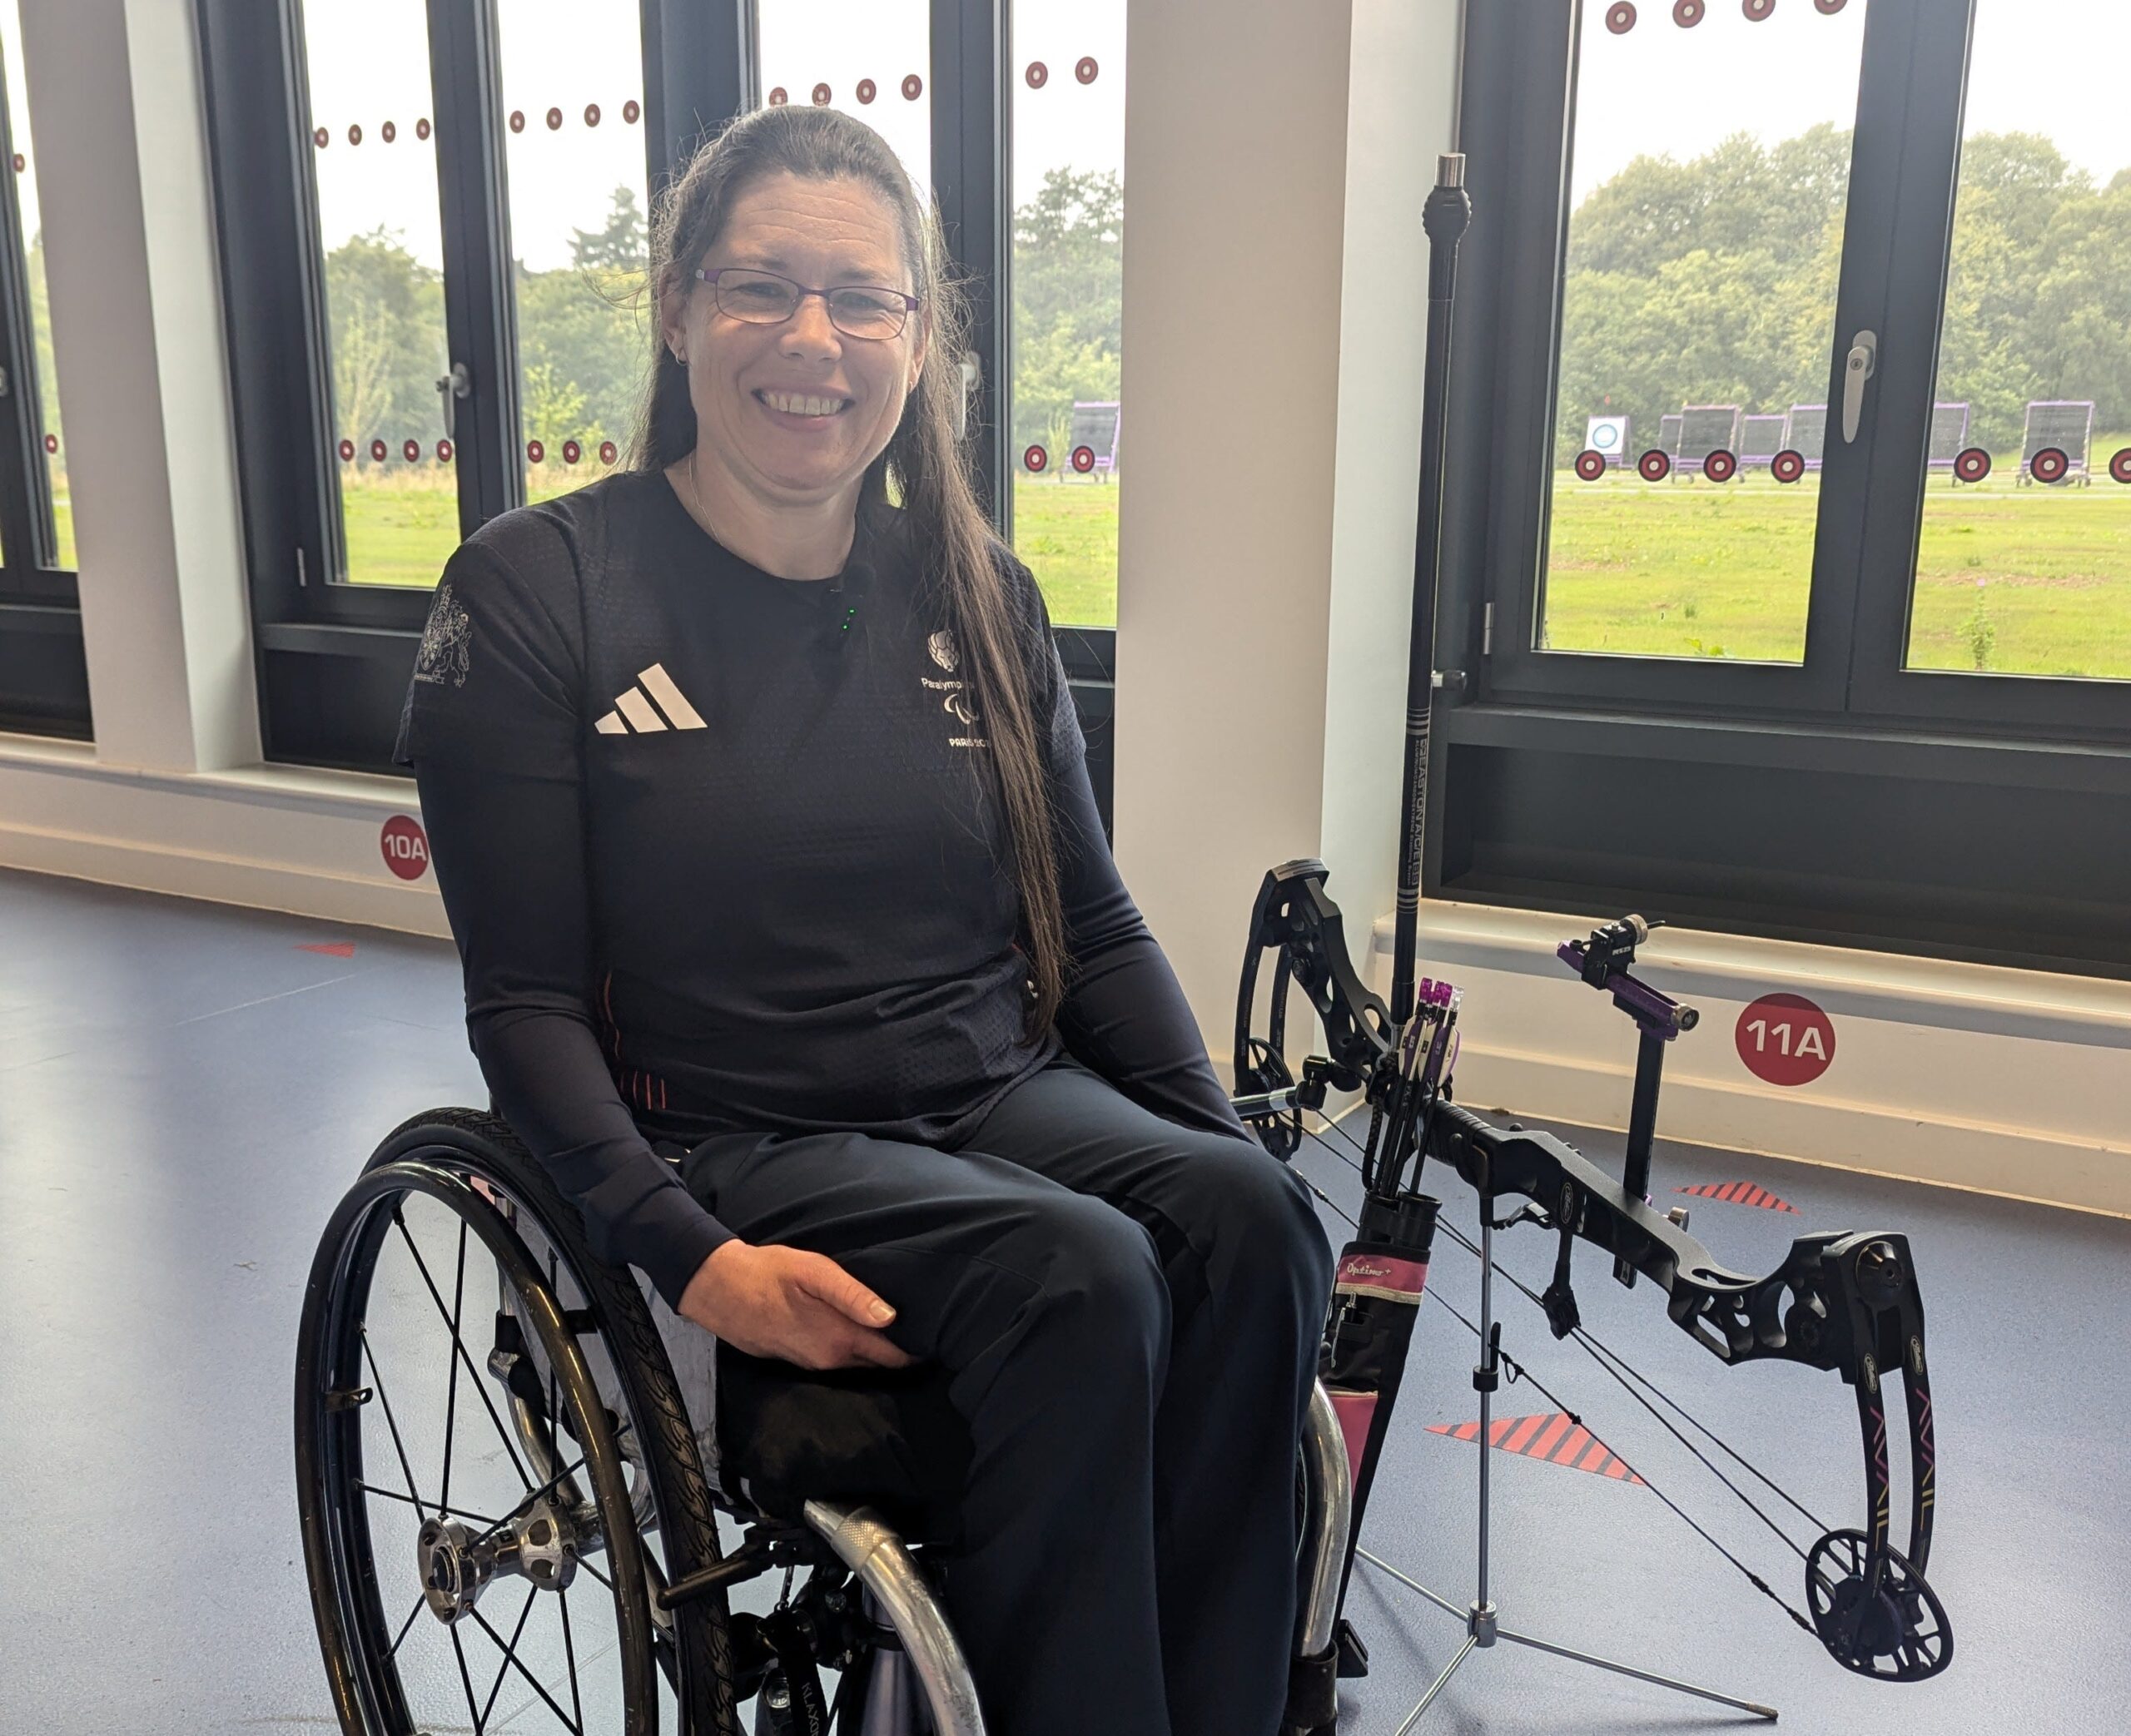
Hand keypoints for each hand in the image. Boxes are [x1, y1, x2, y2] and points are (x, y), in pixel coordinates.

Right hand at [676, 1240, 917, 1371]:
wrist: (721, 1290)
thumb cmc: (770, 1273)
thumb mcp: (815, 1272)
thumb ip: (854, 1295)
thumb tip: (890, 1317)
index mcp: (840, 1338)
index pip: (893, 1356)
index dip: (917, 1350)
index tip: (939, 1337)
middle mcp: (830, 1360)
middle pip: (878, 1363)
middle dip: (901, 1352)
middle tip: (926, 1330)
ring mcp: (813, 1364)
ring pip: (857, 1364)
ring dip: (876, 1352)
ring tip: (899, 1332)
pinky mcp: (799, 1361)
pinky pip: (837, 1361)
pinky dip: (853, 1351)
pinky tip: (859, 1333)